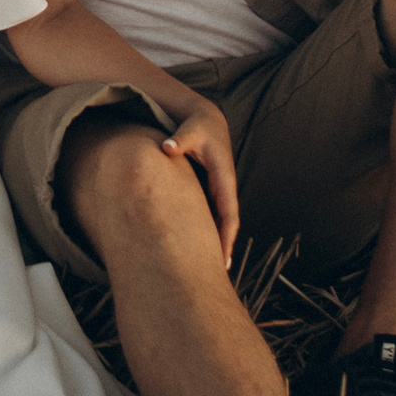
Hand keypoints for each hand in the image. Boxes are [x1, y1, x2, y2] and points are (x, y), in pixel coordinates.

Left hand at [159, 99, 238, 266]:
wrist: (205, 118)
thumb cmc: (198, 125)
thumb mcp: (190, 130)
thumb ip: (179, 140)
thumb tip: (167, 148)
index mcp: (224, 177)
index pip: (228, 213)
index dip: (226, 237)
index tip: (222, 260)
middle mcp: (224, 187)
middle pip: (226, 225)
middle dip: (223, 249)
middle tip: (215, 277)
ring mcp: (218, 190)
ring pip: (219, 222)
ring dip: (216, 243)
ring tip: (208, 271)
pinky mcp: (210, 190)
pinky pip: (211, 215)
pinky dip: (208, 231)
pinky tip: (198, 248)